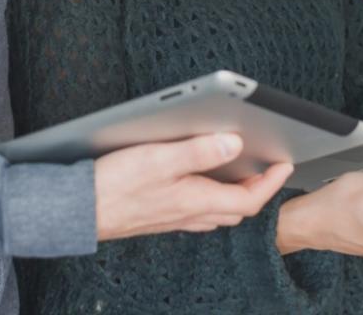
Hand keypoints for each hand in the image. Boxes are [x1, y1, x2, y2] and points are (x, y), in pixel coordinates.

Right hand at [93, 133, 291, 238]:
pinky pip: (196, 213)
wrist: (76, 212)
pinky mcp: (157, 217)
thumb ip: (198, 152)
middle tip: (267, 168)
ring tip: (241, 174)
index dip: (271, 183)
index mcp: (195, 200)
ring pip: (216, 213)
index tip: (285, 165)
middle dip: (257, 190)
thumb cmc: (113, 185)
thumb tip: (235, 144)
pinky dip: (209, 200)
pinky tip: (198, 186)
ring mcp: (173, 219)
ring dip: (234, 196)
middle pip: (235, 209)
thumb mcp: (158, 160)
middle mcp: (188, 214)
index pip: (248, 199)